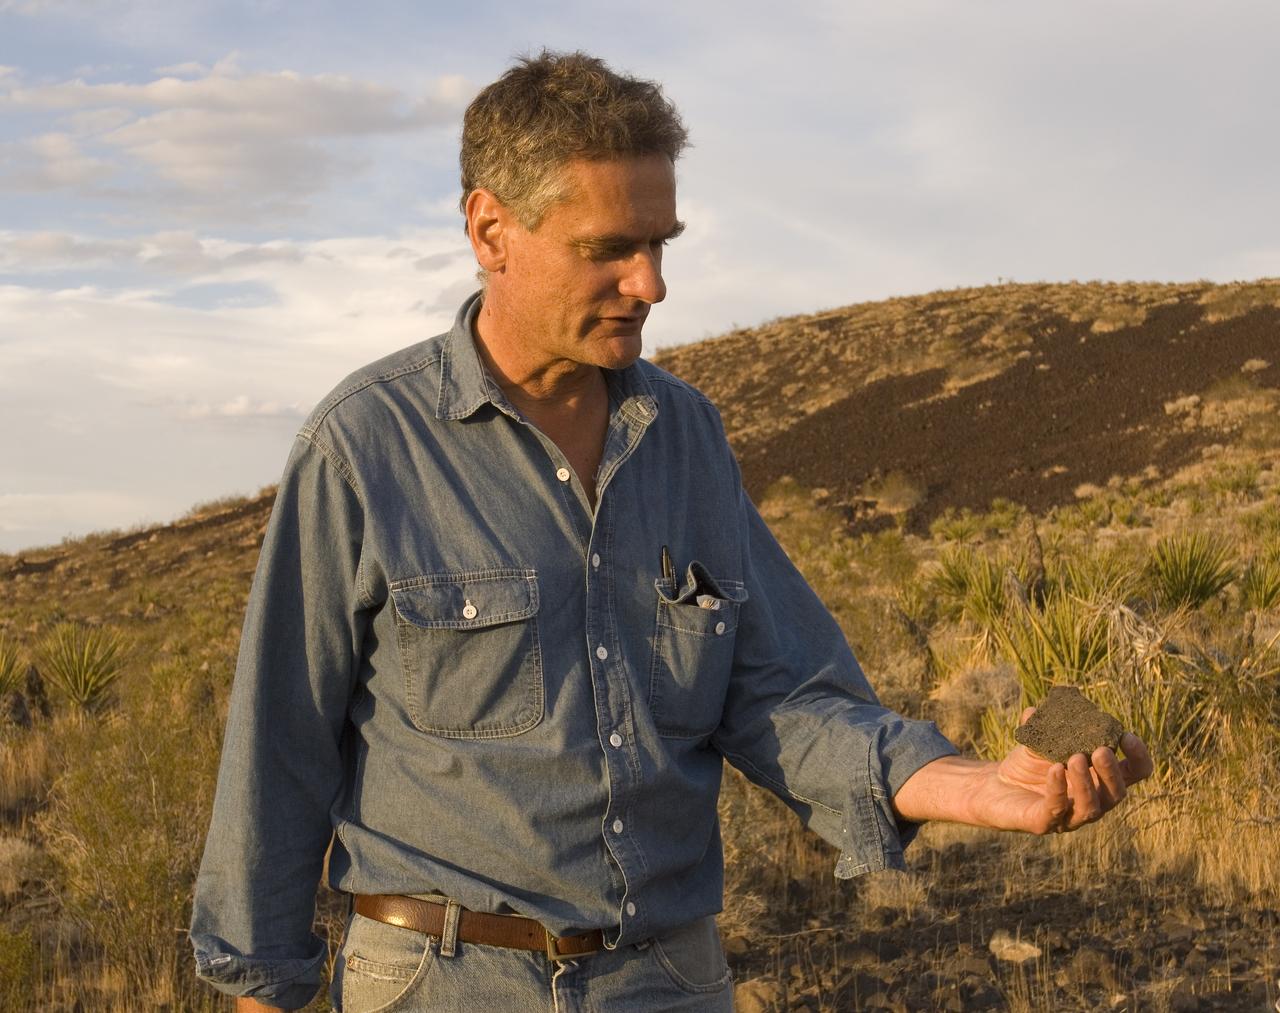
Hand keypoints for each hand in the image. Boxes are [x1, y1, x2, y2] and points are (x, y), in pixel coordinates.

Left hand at [972, 707, 1153, 834]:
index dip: (1138, 756)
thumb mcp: (1039, 740)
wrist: (995, 787)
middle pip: (1117, 793)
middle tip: (1101, 750)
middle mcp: (1092, 801)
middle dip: (1111, 772)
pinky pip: (1056, 809)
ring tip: (1076, 758)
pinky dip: (1057, 788)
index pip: (1134, 772)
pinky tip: (1054, 769)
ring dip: (1086, 783)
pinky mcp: (1045, 823)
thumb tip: (1035, 710)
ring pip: (1091, 808)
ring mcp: (1070, 816)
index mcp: (1100, 779)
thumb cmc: (1027, 765)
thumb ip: (1044, 724)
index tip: (1126, 736)